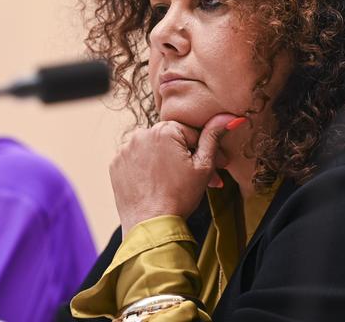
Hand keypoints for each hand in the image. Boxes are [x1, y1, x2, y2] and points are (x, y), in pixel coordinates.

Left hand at [110, 113, 239, 235]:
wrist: (151, 226)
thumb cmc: (179, 198)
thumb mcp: (204, 166)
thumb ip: (213, 137)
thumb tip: (228, 118)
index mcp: (164, 130)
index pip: (191, 133)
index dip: (204, 151)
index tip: (214, 167)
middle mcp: (141, 134)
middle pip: (171, 140)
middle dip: (186, 157)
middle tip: (198, 178)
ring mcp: (126, 149)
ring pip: (154, 149)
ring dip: (166, 160)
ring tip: (176, 182)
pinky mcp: (116, 164)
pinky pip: (136, 159)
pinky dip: (147, 168)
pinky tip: (157, 182)